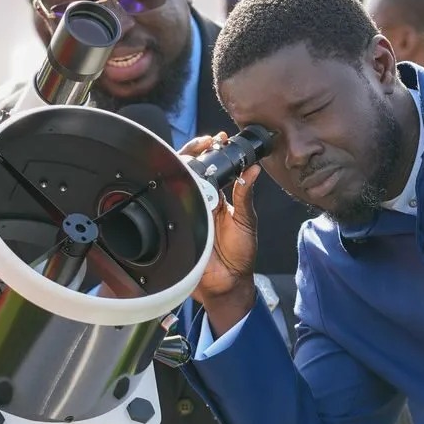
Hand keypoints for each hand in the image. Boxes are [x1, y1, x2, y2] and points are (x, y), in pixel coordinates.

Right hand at [179, 133, 260, 328]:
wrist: (227, 284)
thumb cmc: (240, 255)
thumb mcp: (246, 221)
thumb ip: (246, 196)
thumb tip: (254, 170)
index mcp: (218, 197)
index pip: (212, 168)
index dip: (212, 151)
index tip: (217, 139)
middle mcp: (201, 201)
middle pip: (190, 170)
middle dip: (194, 152)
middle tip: (204, 143)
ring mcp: (187, 212)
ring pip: (177, 183)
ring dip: (182, 167)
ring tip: (192, 156)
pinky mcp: (176, 225)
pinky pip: (169, 206)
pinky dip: (170, 193)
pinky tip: (176, 182)